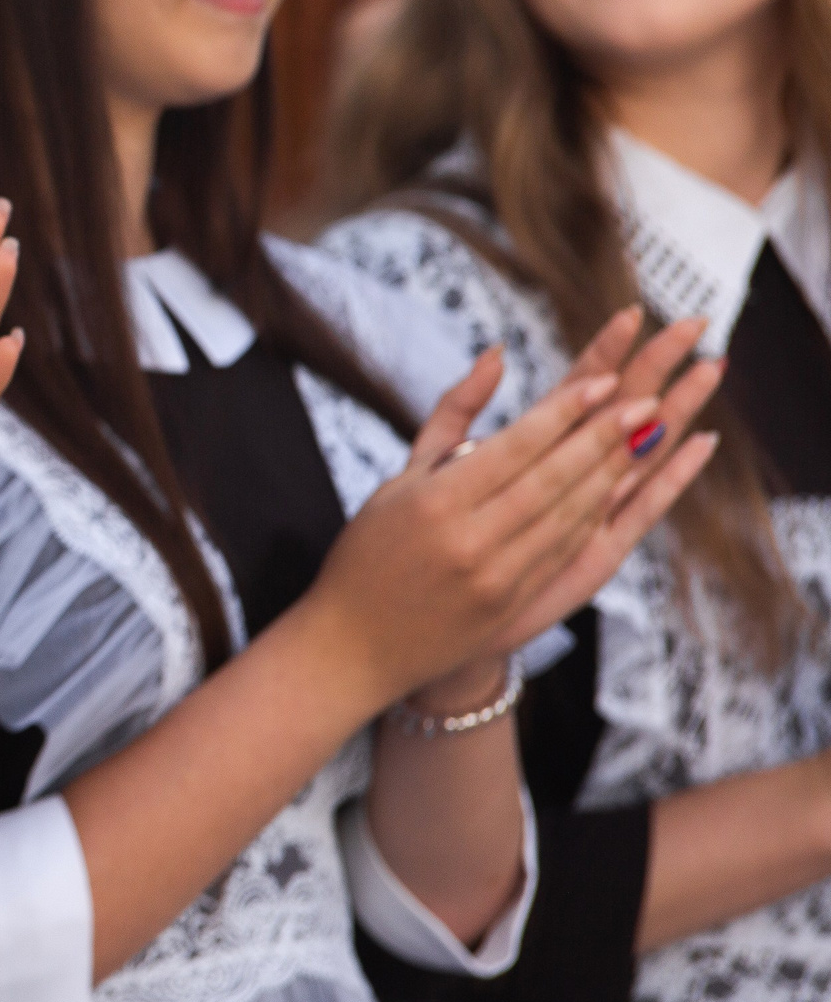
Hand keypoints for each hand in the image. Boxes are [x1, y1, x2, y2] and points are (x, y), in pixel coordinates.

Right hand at [300, 306, 714, 707]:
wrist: (354, 647)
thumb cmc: (369, 552)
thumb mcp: (399, 477)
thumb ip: (452, 414)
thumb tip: (499, 354)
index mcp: (434, 504)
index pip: (515, 449)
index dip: (564, 414)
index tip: (605, 381)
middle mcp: (469, 541)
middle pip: (553, 480)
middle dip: (605, 437)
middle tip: (645, 400)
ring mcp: (495, 578)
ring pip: (569, 516)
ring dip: (614, 474)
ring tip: (647, 435)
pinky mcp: (512, 606)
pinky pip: (566, 551)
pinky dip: (597, 515)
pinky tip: (621, 487)